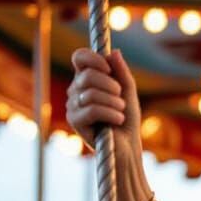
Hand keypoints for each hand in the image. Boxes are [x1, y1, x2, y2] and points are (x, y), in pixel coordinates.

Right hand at [67, 47, 141, 168]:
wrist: (127, 148)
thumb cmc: (127, 121)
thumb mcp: (128, 93)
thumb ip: (121, 72)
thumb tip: (114, 52)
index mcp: (86, 80)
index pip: (79, 57)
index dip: (93, 58)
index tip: (109, 69)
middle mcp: (76, 91)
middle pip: (87, 75)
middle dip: (111, 86)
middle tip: (121, 100)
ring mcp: (73, 106)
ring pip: (91, 93)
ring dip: (114, 104)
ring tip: (121, 113)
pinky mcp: (74, 121)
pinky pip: (92, 109)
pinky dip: (111, 114)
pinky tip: (118, 121)